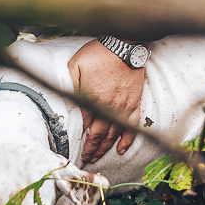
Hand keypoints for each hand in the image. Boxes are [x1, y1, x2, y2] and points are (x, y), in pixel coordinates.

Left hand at [68, 39, 145, 163]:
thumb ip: (72, 86)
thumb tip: (70, 104)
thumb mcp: (76, 66)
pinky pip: (132, 127)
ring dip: (104, 148)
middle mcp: (108, 108)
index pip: (84, 126)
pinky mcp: (134, 104)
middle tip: (85, 160)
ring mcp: (123, 108)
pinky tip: (122, 150)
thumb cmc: (98, 54)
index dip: (78, 139)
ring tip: (97, 158)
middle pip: (98, 136)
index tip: (73, 148)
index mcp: (93, 100)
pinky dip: (127, 140)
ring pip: (113, 135)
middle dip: (90, 150)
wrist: (124, 45)